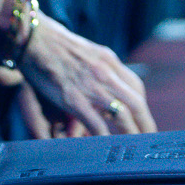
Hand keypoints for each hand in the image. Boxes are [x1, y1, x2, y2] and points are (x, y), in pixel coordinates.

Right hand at [14, 15, 156, 135]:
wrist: (35, 37)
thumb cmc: (56, 45)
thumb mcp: (86, 52)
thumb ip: (98, 69)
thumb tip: (104, 90)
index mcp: (109, 60)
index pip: (136, 86)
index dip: (142, 106)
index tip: (142, 120)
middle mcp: (106, 72)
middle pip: (136, 102)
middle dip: (145, 124)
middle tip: (149, 140)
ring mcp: (91, 85)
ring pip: (122, 114)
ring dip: (131, 133)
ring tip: (135, 148)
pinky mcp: (73, 98)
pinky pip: (96, 123)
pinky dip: (104, 138)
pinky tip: (106, 147)